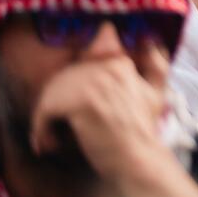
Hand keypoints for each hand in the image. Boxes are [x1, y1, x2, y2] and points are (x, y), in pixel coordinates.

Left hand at [31, 55, 187, 191]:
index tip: (71, 105)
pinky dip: (41, 129)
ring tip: (50, 136)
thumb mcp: (156, 91)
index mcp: (120, 63)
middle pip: (62, 77)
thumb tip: (150, 40)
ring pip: (51, 92)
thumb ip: (155, 64)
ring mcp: (94, 83)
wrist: (138, 157)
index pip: (80, 61)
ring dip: (45, 117)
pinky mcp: (81, 103)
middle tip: (56, 123)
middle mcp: (106, 67)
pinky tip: (48, 142)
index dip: (71, 84)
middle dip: (55, 101)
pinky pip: (45, 109)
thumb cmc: (143, 129)